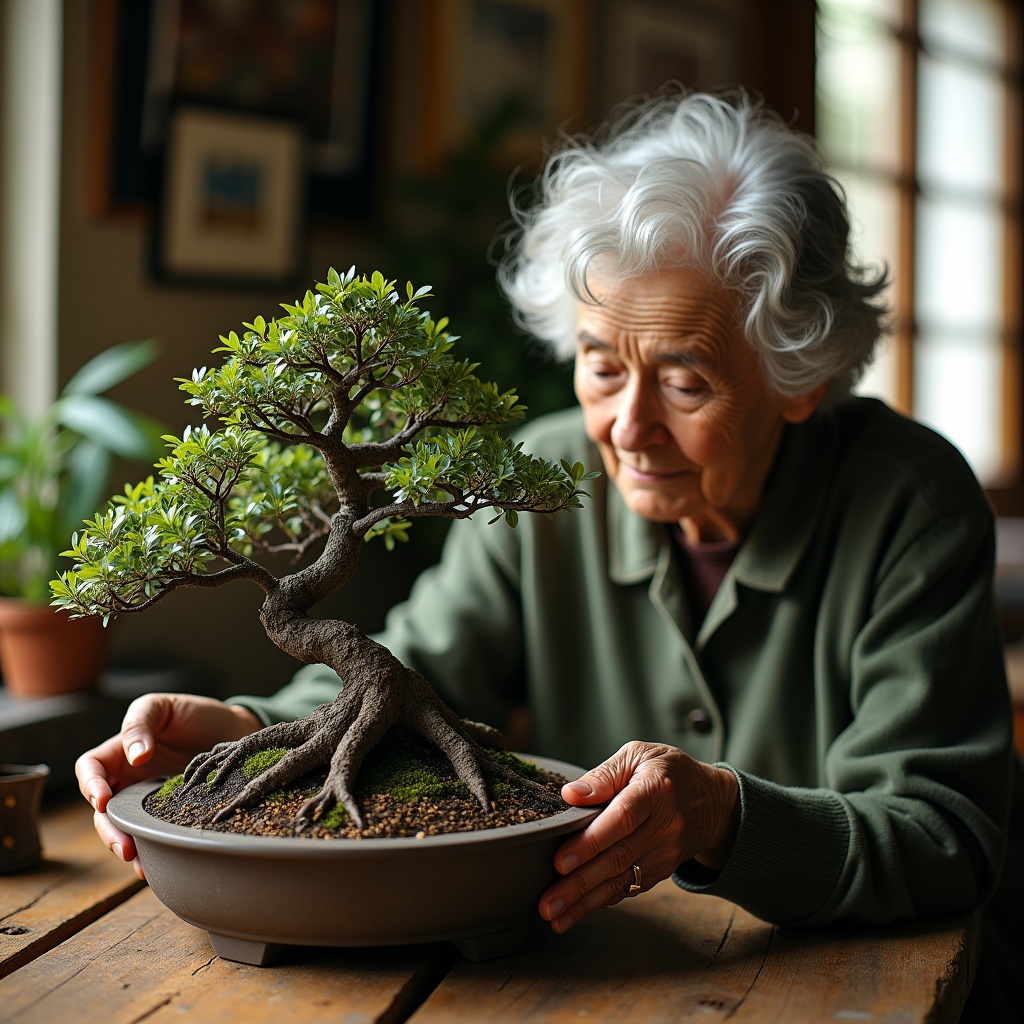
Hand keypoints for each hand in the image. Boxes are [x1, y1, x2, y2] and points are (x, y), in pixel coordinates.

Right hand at [75, 693, 260, 876]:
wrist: (238, 729)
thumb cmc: (197, 714)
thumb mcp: (164, 707)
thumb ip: (142, 722)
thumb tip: (134, 757)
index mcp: (121, 751)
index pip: (91, 769)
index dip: (91, 785)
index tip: (103, 801)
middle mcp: (131, 778)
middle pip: (104, 810)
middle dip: (109, 830)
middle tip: (124, 845)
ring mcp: (151, 798)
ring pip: (127, 827)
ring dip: (129, 845)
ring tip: (139, 861)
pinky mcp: (173, 812)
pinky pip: (157, 833)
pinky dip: (155, 849)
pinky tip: (160, 861)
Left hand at [538, 741, 739, 933]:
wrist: (712, 801)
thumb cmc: (667, 771)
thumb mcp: (638, 756)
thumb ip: (604, 775)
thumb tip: (571, 795)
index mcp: (656, 790)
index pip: (623, 819)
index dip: (592, 842)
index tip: (561, 861)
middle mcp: (664, 826)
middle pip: (618, 857)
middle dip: (579, 883)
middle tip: (548, 903)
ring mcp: (665, 852)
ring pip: (622, 880)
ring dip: (585, 902)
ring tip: (555, 916)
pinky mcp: (661, 870)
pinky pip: (629, 888)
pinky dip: (601, 901)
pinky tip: (576, 912)